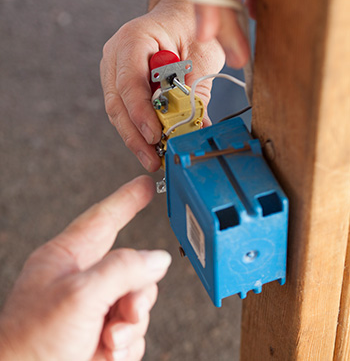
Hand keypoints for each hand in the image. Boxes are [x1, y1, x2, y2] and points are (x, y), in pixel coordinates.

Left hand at [0, 176, 170, 360]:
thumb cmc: (31, 345)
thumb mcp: (80, 296)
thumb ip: (123, 270)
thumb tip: (157, 258)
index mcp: (65, 258)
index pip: (103, 218)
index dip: (126, 200)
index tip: (146, 185)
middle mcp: (79, 281)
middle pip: (131, 268)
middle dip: (136, 293)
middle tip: (127, 311)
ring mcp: (90, 311)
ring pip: (136, 302)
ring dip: (131, 324)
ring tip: (109, 340)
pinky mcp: (98, 338)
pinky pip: (132, 331)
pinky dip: (128, 345)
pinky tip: (109, 353)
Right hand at [100, 0, 224, 171]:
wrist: (179, 13)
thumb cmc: (191, 26)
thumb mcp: (203, 54)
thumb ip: (196, 89)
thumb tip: (194, 127)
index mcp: (133, 39)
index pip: (129, 82)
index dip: (140, 112)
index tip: (155, 135)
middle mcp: (115, 55)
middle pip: (117, 102)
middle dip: (135, 135)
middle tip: (153, 158)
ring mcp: (113, 70)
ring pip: (118, 111)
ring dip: (136, 137)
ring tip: (154, 158)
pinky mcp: (120, 83)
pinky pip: (125, 110)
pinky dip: (139, 128)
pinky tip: (154, 145)